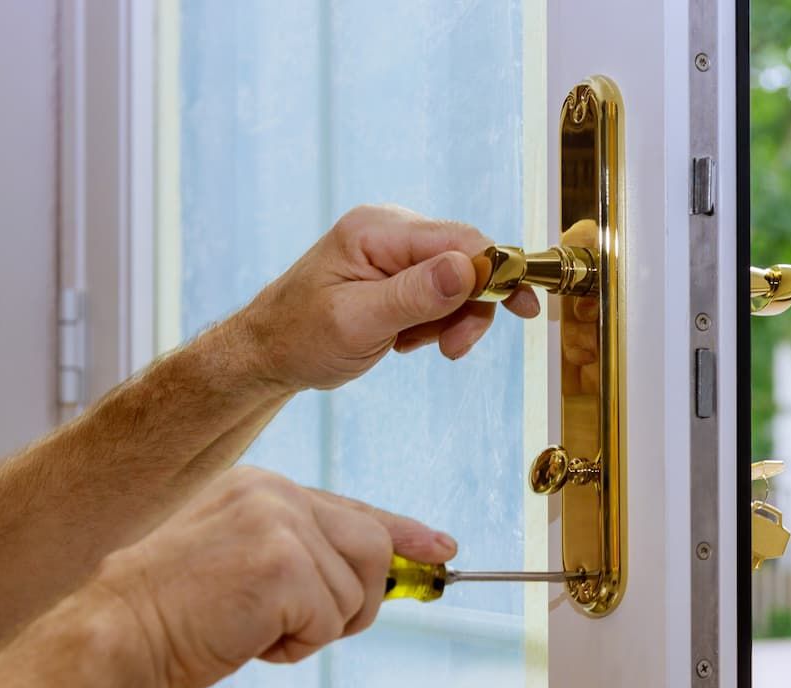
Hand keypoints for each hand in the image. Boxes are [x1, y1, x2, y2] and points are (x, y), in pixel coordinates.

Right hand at [92, 466, 455, 687]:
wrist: (116, 629)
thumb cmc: (174, 608)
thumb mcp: (243, 562)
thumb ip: (303, 555)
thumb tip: (379, 575)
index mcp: (265, 488)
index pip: (354, 508)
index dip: (404, 532)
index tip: (441, 547)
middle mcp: (278, 494)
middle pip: (372, 548)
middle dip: (357, 600)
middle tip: (306, 626)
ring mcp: (280, 523)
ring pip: (356, 589)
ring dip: (318, 627)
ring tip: (259, 628)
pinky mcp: (282, 564)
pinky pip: (330, 618)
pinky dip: (297, 645)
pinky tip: (250, 639)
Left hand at [235, 204, 540, 390]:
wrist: (268, 354)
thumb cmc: (299, 338)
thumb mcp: (357, 322)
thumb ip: (414, 295)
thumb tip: (469, 268)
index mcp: (376, 231)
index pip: (460, 238)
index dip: (497, 272)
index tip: (522, 309)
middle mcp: (389, 230)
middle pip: (466, 257)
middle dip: (469, 306)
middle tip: (453, 348)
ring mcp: (394, 250)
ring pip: (457, 280)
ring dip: (449, 319)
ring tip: (411, 345)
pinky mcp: (397, 271)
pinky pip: (440, 291)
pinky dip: (434, 321)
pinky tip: (404, 337)